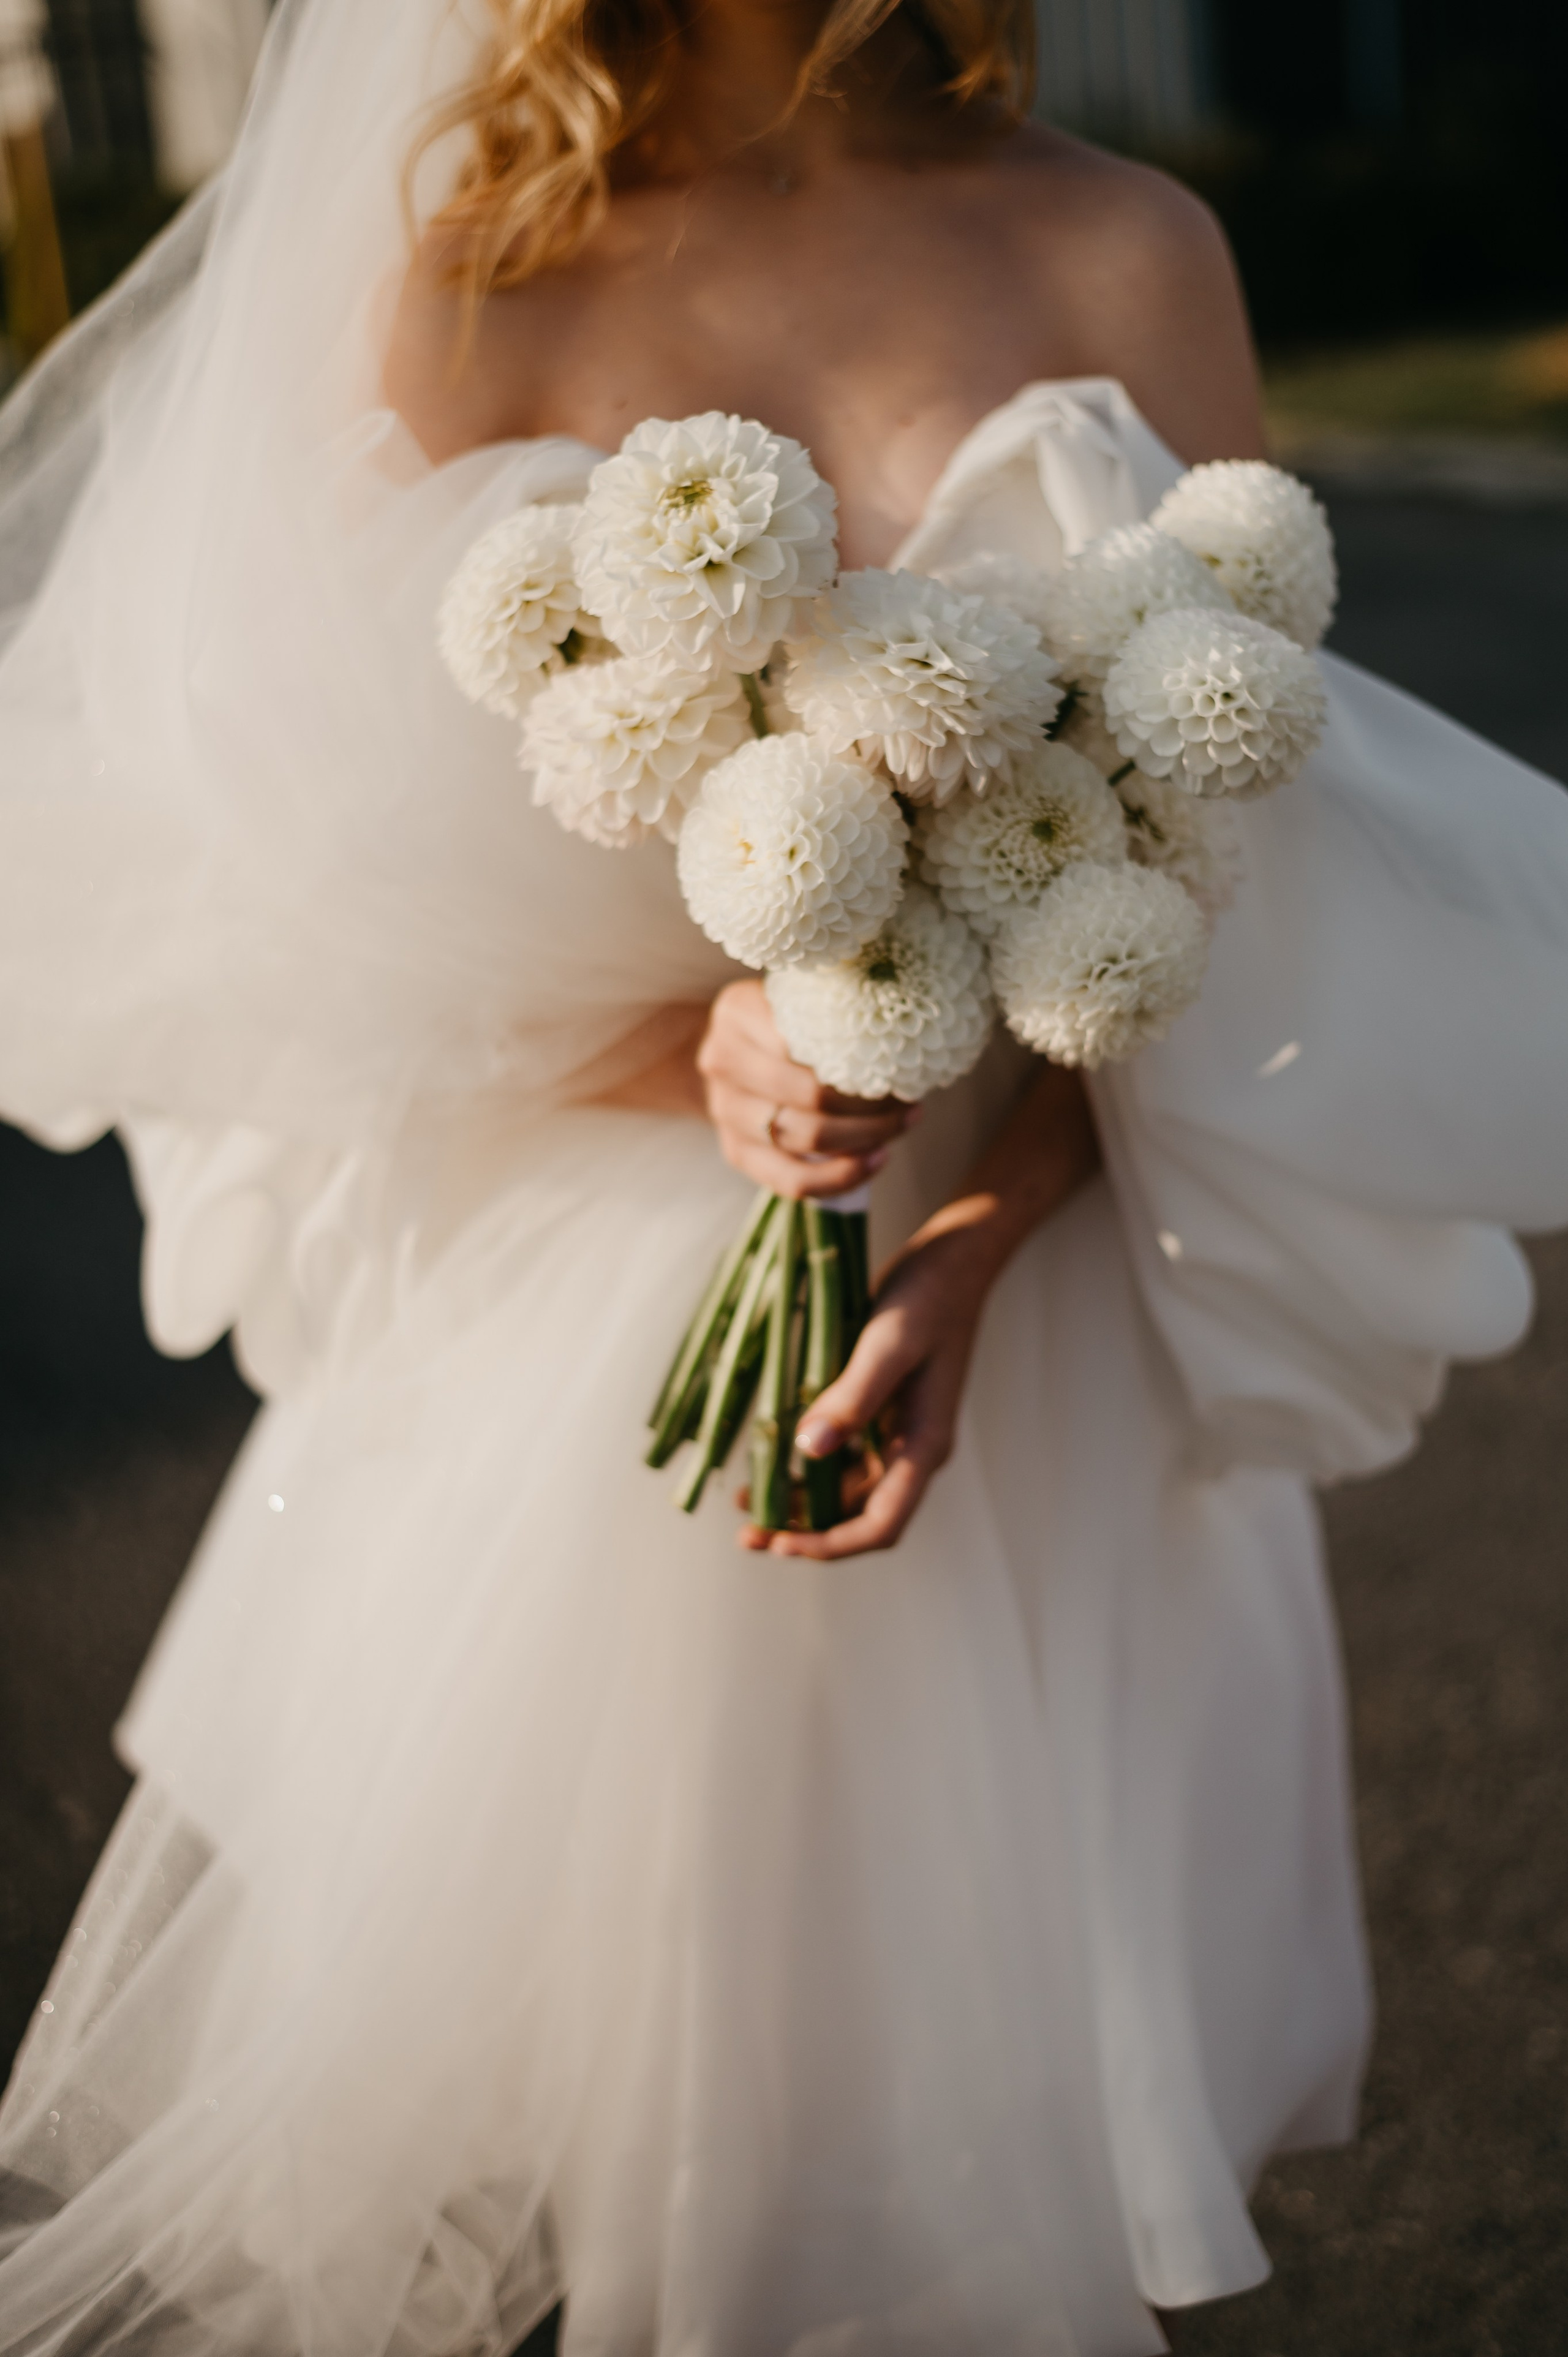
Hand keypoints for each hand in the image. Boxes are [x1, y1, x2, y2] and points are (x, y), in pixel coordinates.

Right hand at [697, 979, 916, 1199]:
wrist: (733, 1051)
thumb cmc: (785, 1020)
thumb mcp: (801, 996)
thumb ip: (836, 1006)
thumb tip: (904, 1033)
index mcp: (738, 1012)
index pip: (806, 1040)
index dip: (860, 1057)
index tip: (901, 1063)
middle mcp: (722, 1061)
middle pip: (809, 1094)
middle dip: (870, 1103)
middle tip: (908, 1100)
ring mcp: (725, 1111)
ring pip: (804, 1138)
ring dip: (865, 1137)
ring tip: (901, 1125)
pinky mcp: (736, 1151)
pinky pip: (791, 1180)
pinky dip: (840, 1176)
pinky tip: (876, 1160)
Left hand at [737, 1058, 1100, 1560]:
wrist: (955, 1257)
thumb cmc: (927, 1296)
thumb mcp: (886, 1343)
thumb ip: (852, 1397)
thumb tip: (808, 1450)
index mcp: (924, 1445)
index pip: (880, 1525)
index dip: (828, 1545)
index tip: (778, 1543)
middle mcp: (914, 1449)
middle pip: (858, 1516)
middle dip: (802, 1531)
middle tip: (745, 1532)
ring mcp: (899, 1430)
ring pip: (846, 1488)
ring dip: (798, 1500)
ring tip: (743, 1499)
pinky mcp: (884, 1409)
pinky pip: (843, 1454)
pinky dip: (806, 1464)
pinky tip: (768, 1453)